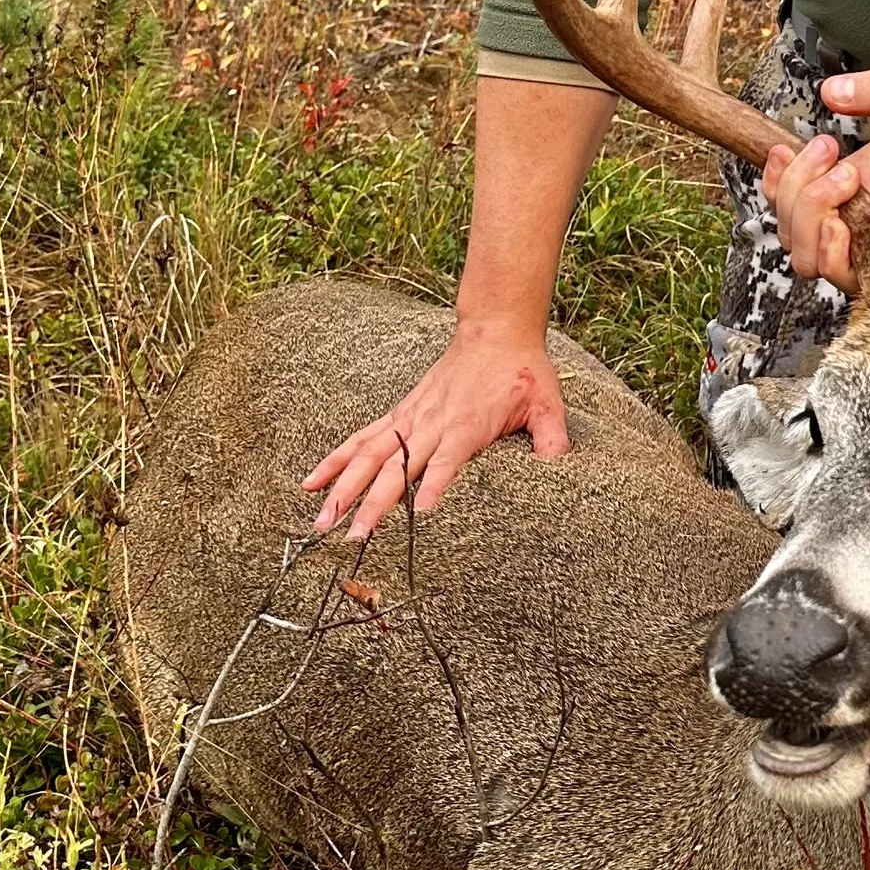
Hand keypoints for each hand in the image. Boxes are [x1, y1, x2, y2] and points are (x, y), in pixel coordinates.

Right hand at [301, 317, 569, 539]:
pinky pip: (361, 439)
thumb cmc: (523, 371)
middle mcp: (432, 422)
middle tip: (354, 537)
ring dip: (342, 488)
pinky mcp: (400, 414)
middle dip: (373, 503)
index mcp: (467, 424)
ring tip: (320, 521)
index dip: (432, 484)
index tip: (417, 514)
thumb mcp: (548, 404)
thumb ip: (552, 439)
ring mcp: (410, 417)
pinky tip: (310, 484)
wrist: (496, 331)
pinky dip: (334, 460)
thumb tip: (559, 468)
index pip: (446, 459)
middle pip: (396, 466)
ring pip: (368, 455)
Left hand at [762, 69, 869, 293]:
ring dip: (790, 199)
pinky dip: (783, 189)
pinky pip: (799, 221)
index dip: (829, 231)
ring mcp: (862, 227)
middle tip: (831, 150)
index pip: (852, 263)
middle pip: (812, 260)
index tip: (848, 173)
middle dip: (803, 204)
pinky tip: (792, 152)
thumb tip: (833, 93)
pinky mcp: (850, 210)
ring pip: (799, 248)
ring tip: (819, 150)